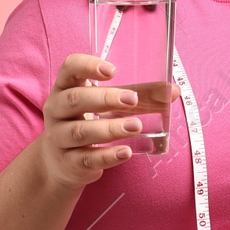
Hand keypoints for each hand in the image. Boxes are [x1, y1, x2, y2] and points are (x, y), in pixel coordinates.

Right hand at [39, 54, 179, 189]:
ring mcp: (59, 138)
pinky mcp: (68, 162)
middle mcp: (56, 111)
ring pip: (80, 132)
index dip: (87, 66)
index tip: (112, 70)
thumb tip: (173, 91)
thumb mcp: (105, 106)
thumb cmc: (88, 123)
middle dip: (104, 99)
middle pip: (74, 100)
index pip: (69, 68)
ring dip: (110, 128)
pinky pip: (87, 158)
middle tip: (132, 100)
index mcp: (65, 88)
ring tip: (136, 126)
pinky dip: (108, 156)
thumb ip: (137, 95)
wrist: (60, 163)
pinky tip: (127, 152)